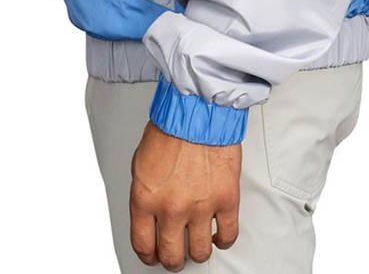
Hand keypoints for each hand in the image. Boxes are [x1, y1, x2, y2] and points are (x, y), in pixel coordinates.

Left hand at [129, 121, 241, 270]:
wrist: (198, 109)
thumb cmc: (170, 128)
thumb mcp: (141, 163)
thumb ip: (146, 193)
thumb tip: (150, 214)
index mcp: (145, 198)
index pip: (143, 245)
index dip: (149, 255)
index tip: (153, 255)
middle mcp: (171, 208)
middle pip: (172, 256)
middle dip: (173, 259)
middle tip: (176, 254)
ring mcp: (200, 207)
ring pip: (200, 252)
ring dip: (198, 251)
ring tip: (199, 244)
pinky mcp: (226, 199)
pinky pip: (228, 236)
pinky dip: (224, 240)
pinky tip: (219, 234)